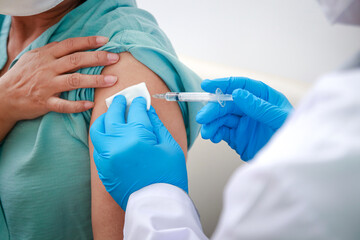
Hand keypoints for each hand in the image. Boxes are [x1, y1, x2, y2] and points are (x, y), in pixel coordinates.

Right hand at [0, 36, 119, 123]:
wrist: (4, 96)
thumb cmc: (23, 76)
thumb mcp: (34, 57)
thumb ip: (52, 51)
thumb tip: (72, 45)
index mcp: (46, 55)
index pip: (70, 45)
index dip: (88, 42)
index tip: (105, 41)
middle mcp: (48, 68)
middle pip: (76, 61)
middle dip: (97, 58)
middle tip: (115, 58)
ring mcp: (47, 86)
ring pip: (74, 81)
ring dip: (94, 80)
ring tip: (112, 80)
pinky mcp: (45, 102)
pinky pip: (64, 105)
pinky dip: (78, 105)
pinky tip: (91, 104)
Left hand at [90, 96, 187, 209]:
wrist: (157, 206)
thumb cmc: (168, 177)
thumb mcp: (170, 147)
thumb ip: (157, 125)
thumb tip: (148, 110)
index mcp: (137, 138)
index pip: (135, 111)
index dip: (139, 102)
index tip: (140, 99)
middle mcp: (117, 145)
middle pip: (114, 115)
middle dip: (119, 104)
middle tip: (123, 99)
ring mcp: (106, 157)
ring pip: (98, 129)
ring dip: (105, 118)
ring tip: (112, 114)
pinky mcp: (102, 168)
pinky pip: (97, 145)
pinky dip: (102, 135)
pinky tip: (109, 133)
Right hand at [196, 77, 292, 160]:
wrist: (291, 162)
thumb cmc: (294, 137)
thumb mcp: (280, 119)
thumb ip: (260, 107)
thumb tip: (238, 94)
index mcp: (264, 98)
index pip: (242, 86)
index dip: (224, 84)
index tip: (208, 85)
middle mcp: (251, 108)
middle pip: (228, 103)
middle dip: (213, 110)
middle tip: (203, 118)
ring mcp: (243, 123)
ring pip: (222, 118)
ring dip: (211, 124)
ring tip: (207, 133)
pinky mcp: (237, 137)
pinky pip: (222, 132)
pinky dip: (215, 133)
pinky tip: (212, 137)